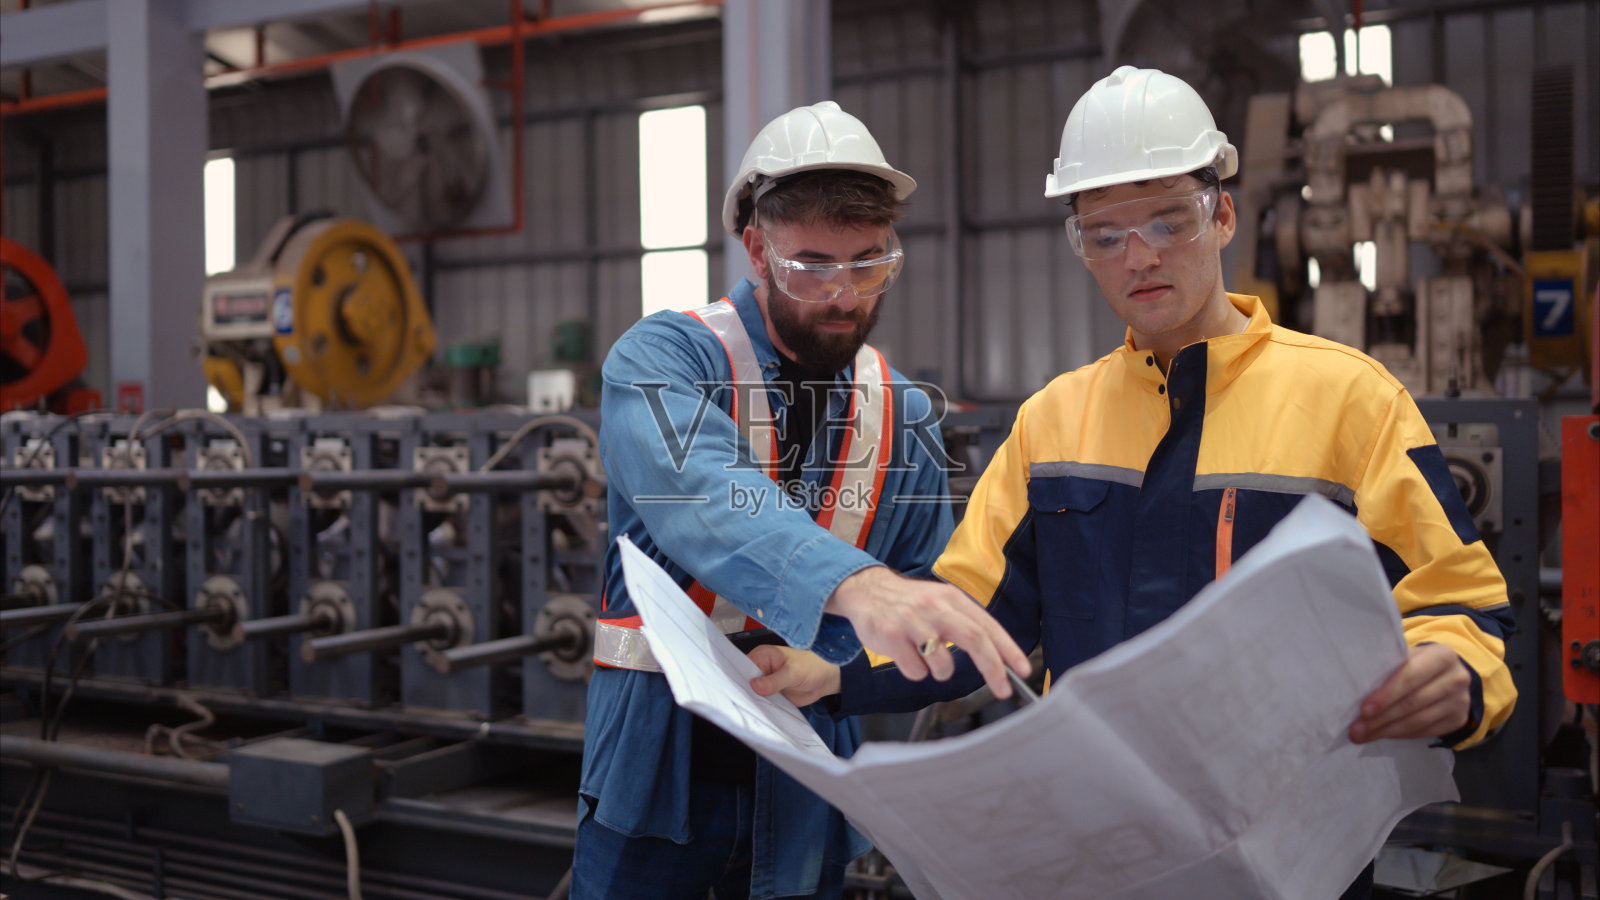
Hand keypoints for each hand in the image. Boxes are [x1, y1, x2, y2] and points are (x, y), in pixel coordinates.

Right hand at [749, 645, 841, 706]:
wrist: (825, 679)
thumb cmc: (812, 666)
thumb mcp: (793, 672)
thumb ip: (775, 680)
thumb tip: (756, 685)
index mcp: (763, 656)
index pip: (744, 667)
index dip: (740, 679)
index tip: (739, 691)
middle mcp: (761, 669)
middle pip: (746, 682)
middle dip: (747, 692)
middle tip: (747, 702)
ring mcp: (766, 682)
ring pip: (753, 694)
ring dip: (755, 702)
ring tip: (755, 709)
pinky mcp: (771, 694)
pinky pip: (763, 702)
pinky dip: (763, 707)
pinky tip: (763, 712)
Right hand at [823, 566, 1029, 699]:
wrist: (866, 590)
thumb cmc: (909, 603)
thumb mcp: (940, 601)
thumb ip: (965, 623)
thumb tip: (998, 656)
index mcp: (951, 598)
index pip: (987, 625)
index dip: (1008, 649)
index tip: (1023, 670)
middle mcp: (934, 606)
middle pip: (973, 639)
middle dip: (992, 668)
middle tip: (1003, 689)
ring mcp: (911, 620)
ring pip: (942, 662)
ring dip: (942, 672)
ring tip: (930, 661)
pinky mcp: (890, 635)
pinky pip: (915, 670)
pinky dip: (916, 671)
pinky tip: (906, 656)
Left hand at [1349, 643, 1471, 743]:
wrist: (1448, 674)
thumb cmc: (1418, 663)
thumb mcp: (1408, 656)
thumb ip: (1390, 667)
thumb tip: (1356, 689)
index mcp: (1442, 655)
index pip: (1410, 677)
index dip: (1386, 695)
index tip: (1364, 710)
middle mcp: (1457, 678)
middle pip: (1413, 702)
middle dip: (1381, 718)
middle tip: (1356, 729)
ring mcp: (1461, 701)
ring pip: (1419, 721)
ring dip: (1387, 730)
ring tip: (1364, 735)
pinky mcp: (1459, 720)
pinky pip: (1426, 731)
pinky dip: (1401, 734)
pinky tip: (1383, 735)